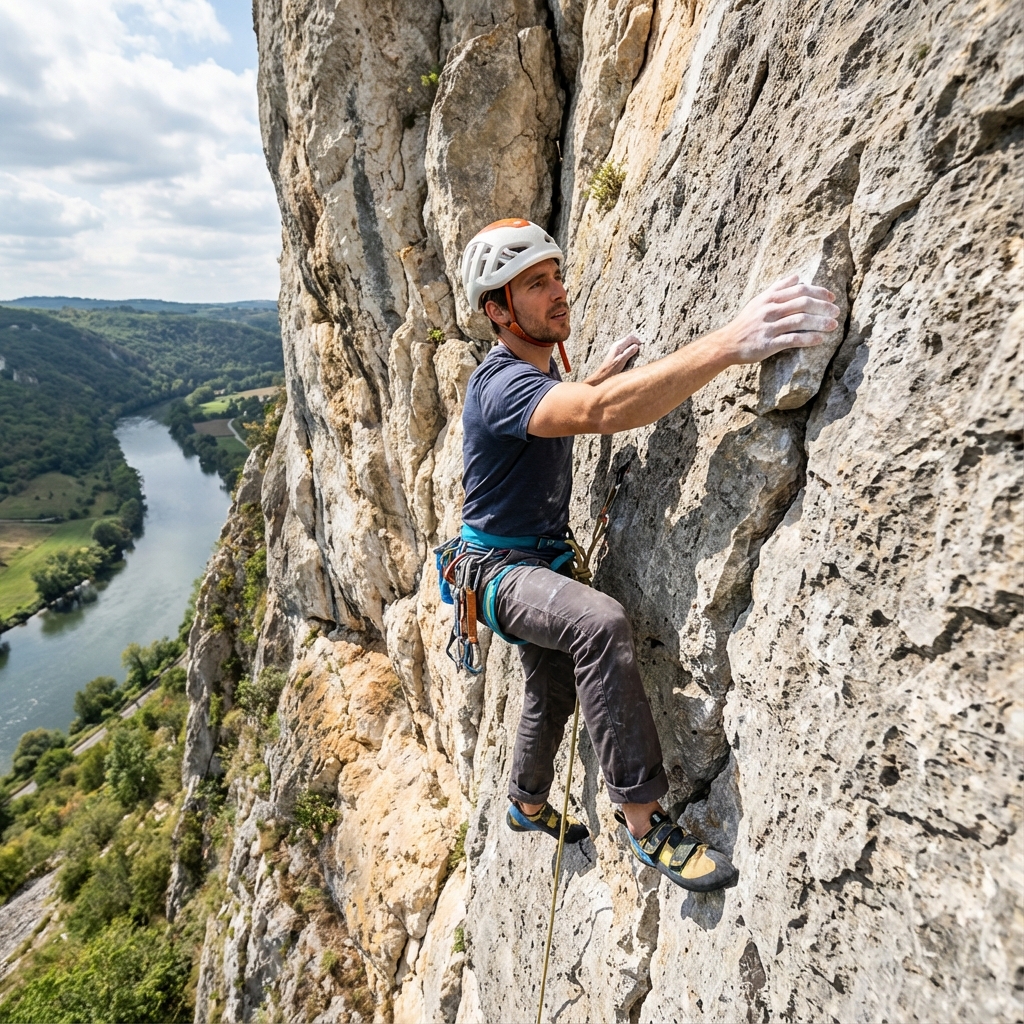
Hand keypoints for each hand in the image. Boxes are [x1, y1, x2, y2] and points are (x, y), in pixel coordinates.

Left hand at [587, 334, 641, 384]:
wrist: (603, 374)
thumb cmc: (612, 368)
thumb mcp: (622, 360)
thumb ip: (629, 352)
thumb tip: (636, 346)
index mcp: (618, 345)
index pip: (630, 337)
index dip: (637, 340)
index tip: (641, 346)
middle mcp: (616, 345)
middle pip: (628, 339)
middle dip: (635, 342)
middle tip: (640, 349)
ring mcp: (616, 348)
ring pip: (627, 343)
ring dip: (632, 345)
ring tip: (637, 352)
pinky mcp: (616, 352)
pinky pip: (624, 347)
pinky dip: (629, 349)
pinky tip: (631, 354)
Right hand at [724, 275, 840, 364]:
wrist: (727, 343)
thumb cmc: (746, 322)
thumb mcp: (759, 300)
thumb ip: (778, 288)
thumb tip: (797, 276)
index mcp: (770, 298)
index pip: (799, 289)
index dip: (818, 292)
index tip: (832, 297)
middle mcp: (770, 310)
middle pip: (803, 303)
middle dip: (823, 307)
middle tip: (836, 311)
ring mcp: (769, 327)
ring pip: (800, 321)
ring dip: (820, 322)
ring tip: (833, 325)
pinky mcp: (768, 343)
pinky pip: (792, 339)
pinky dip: (809, 339)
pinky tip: (820, 339)